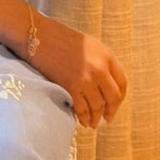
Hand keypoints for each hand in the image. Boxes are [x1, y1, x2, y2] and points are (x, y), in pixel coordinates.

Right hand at [24, 12, 127, 127]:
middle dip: (111, 111)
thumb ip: (100, 62)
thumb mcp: (88, 45)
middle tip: (107, 118)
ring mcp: (86, 79)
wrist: (37, 35)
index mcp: (106, 55)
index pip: (122, 83)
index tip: (115, 104)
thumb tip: (105, 85)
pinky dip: (83, 117)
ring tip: (92, 123)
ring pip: (97, 106)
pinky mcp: (71, 87)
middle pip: (113, 97)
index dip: (119, 97)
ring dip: (96, 118)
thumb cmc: (59, 37)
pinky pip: (81, 109)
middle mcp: (99, 68)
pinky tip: (82, 120)